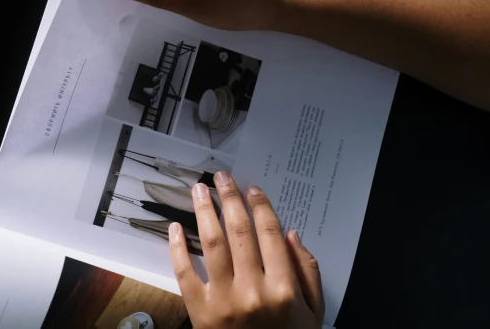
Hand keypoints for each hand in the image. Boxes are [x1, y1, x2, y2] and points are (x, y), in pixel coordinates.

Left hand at [169, 172, 323, 328]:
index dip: (260, 206)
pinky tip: (175, 227)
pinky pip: (184, 272)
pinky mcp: (200, 311)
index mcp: (283, 288)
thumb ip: (307, 271)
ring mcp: (224, 300)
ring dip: (204, 212)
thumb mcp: (313, 311)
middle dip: (229, 199)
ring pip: (212, 244)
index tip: (252, 188)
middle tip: (221, 178)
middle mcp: (253, 291)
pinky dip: (177, 247)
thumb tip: (289, 232)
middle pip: (239, 232)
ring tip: (198, 191)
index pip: (269, 234)